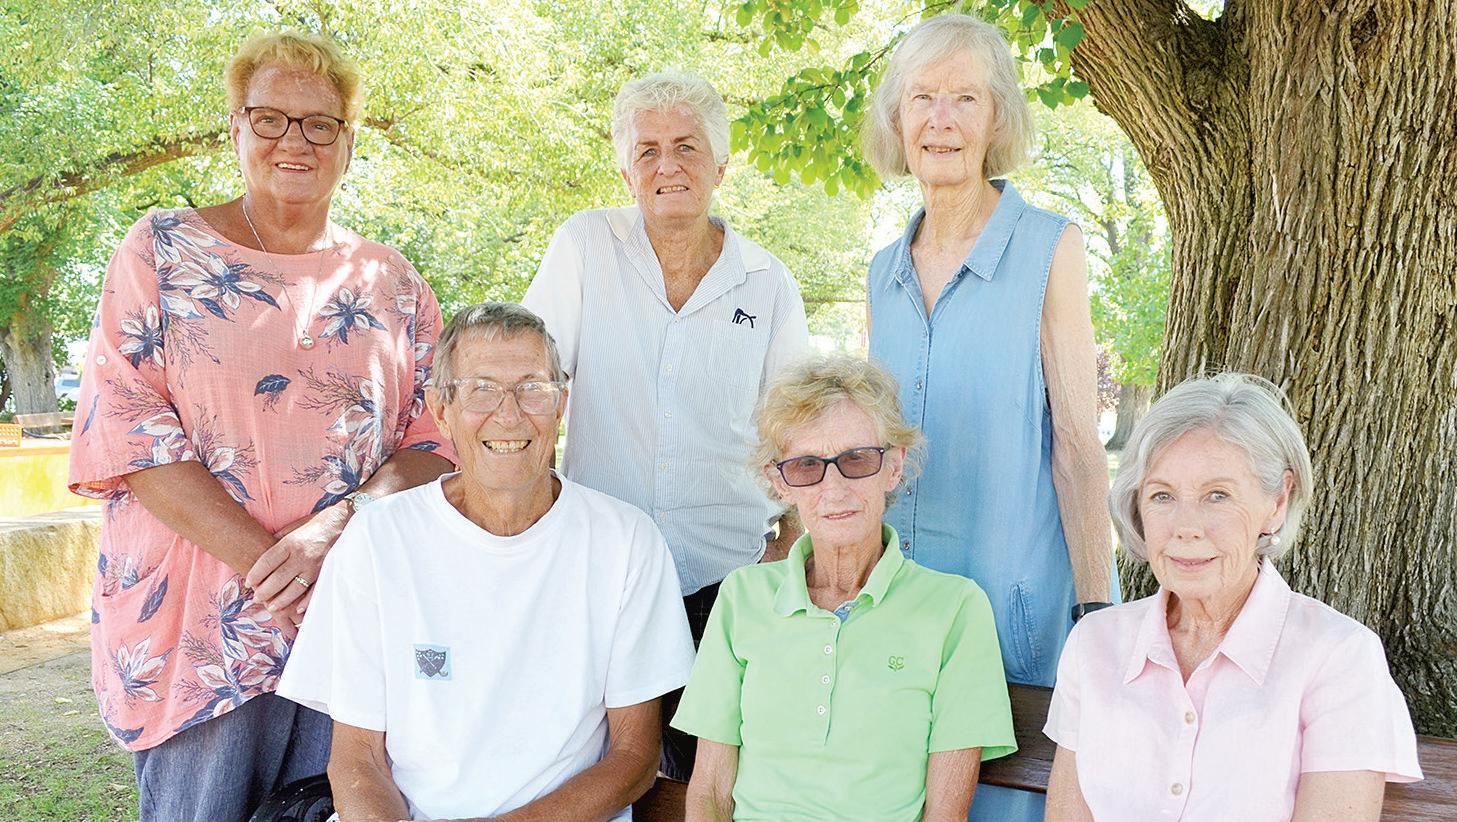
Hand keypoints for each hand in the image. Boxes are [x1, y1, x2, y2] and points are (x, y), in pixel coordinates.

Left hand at [245, 504, 349, 624]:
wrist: (344, 520)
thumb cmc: (318, 523)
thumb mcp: (295, 526)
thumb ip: (280, 539)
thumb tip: (264, 547)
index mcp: (291, 543)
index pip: (267, 562)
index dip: (255, 574)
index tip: (249, 582)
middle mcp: (302, 555)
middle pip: (277, 579)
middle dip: (264, 591)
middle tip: (256, 598)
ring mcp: (315, 565)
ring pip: (294, 589)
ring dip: (280, 600)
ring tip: (271, 606)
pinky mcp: (327, 571)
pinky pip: (315, 590)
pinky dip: (306, 601)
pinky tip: (297, 608)